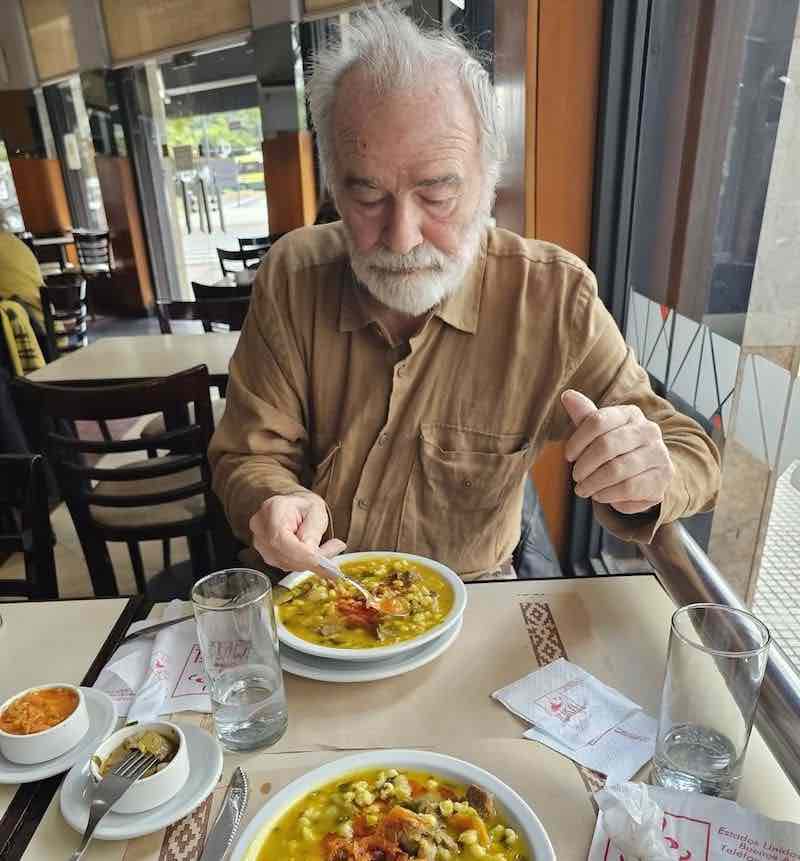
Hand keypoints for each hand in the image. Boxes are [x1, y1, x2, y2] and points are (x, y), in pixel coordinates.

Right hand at [249, 491, 345, 571]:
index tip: (325, 561)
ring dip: (310, 562)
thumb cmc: (304, 505)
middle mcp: (260, 527)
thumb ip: (313, 533)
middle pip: (284, 556)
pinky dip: (304, 563)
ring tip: (328, 548)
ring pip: (287, 564)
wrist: (292, 505)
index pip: (282, 541)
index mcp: (272, 510)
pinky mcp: (266, 554)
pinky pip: (287, 565)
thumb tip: (316, 558)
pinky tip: (315, 553)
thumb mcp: (316, 511)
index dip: (303, 556)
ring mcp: (260, 542)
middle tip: (335, 549)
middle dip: (312, 560)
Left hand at [561, 390, 674, 514]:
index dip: (577, 441)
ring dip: (593, 483)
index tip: (568, 456)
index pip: (597, 421)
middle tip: (575, 477)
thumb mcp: (598, 433)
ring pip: (616, 469)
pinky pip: (628, 487)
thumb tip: (567, 395)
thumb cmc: (615, 451)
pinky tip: (599, 495)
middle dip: (584, 465)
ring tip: (583, 489)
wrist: (644, 476)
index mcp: (631, 414)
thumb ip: (584, 416)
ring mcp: (659, 454)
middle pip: (606, 445)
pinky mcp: (662, 478)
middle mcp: (649, 430)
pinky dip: (607, 494)